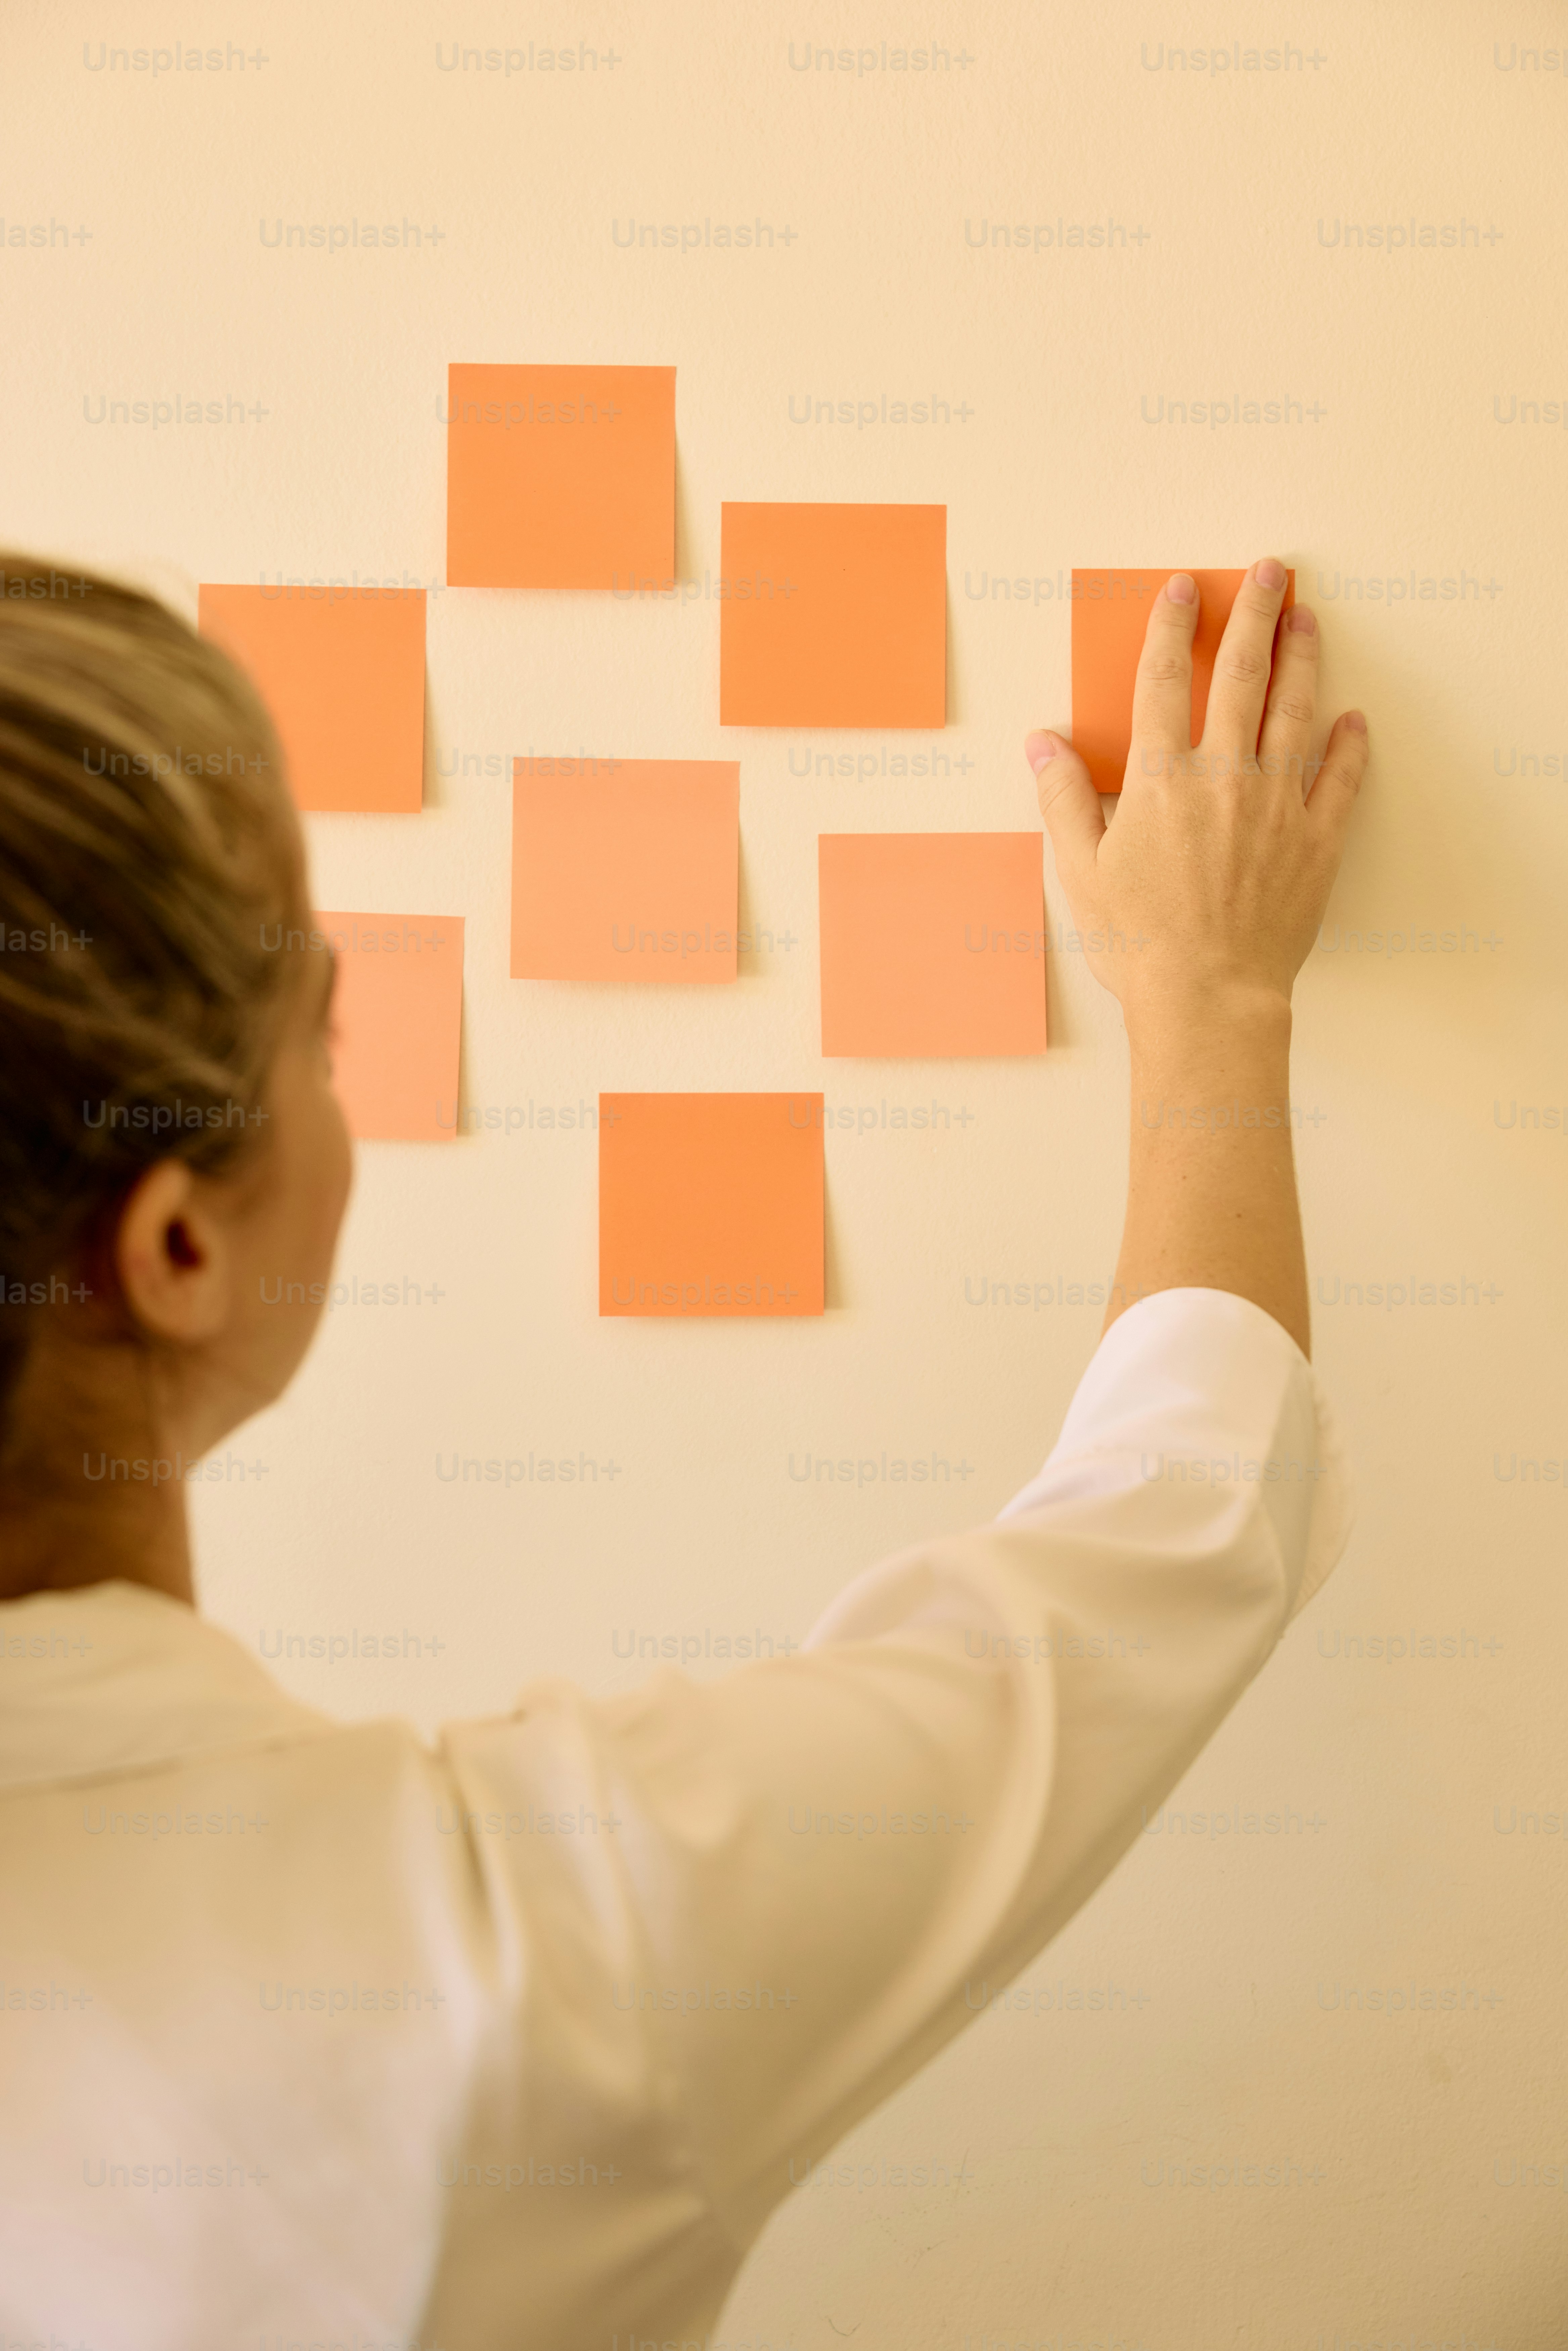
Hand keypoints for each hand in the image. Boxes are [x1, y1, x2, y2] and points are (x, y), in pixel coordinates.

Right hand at [1024, 560, 1367, 1044]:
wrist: (1208, 998)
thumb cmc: (1138, 941)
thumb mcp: (1080, 870)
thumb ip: (1063, 799)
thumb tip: (1043, 744)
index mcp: (1161, 780)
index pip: (1164, 681)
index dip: (1171, 628)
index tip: (1183, 589)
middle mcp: (1223, 777)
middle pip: (1241, 676)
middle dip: (1254, 615)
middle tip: (1270, 572)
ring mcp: (1275, 807)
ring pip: (1295, 712)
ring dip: (1303, 659)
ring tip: (1307, 620)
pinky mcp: (1315, 843)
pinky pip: (1339, 781)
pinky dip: (1348, 747)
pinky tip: (1353, 719)